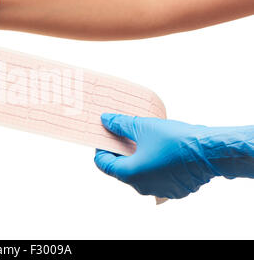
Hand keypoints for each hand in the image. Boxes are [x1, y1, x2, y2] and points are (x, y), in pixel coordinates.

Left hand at [95, 113, 253, 198]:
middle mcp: (141, 187)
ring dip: (137, 159)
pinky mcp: (174, 191)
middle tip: (123, 134)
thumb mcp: (143, 126)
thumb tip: (105, 120)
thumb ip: (120, 124)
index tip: (105, 136)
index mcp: (129, 174)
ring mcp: (158, 191)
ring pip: (140, 174)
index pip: (103, 163)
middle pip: (121, 169)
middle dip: (120, 151)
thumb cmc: (175, 140)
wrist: (210, 151)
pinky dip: (154, 166)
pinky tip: (160, 151)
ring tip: (143, 140)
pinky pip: (157, 178)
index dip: (101, 148)